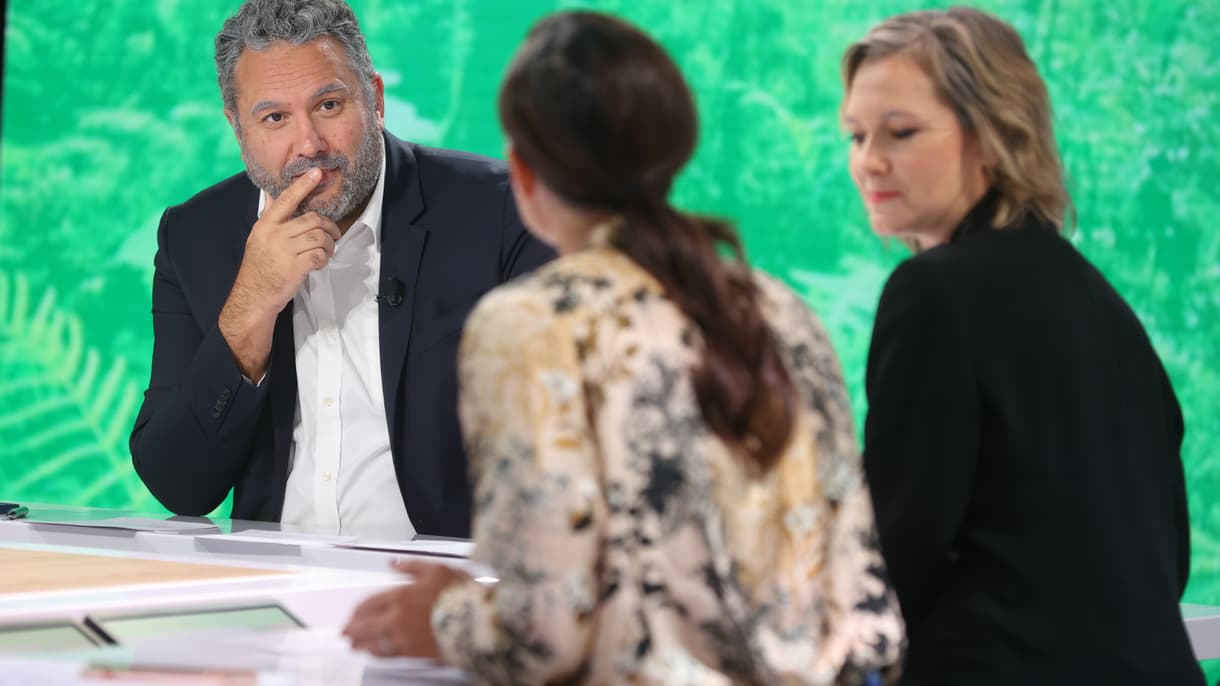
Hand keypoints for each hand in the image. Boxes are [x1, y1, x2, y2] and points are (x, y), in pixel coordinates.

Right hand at [219, 168, 341, 378]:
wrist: (253, 297)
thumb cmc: (259, 268)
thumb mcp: (258, 238)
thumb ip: (269, 217)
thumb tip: (270, 194)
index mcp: (266, 225)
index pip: (286, 199)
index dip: (303, 185)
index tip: (317, 173)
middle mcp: (275, 234)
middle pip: (312, 219)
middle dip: (328, 226)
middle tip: (333, 235)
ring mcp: (285, 251)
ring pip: (319, 236)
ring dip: (329, 244)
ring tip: (326, 251)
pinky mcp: (295, 267)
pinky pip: (320, 255)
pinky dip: (325, 258)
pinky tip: (320, 262)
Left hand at [342, 560, 471, 658]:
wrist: (474, 620)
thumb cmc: (458, 594)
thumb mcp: (436, 570)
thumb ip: (411, 566)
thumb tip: (392, 564)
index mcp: (400, 595)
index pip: (369, 604)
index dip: (358, 611)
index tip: (353, 614)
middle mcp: (396, 617)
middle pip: (365, 625)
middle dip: (352, 629)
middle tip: (345, 632)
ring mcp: (402, 636)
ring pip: (372, 641)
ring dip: (359, 643)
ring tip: (353, 645)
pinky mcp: (411, 651)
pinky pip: (386, 654)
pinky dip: (375, 653)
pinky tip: (372, 653)